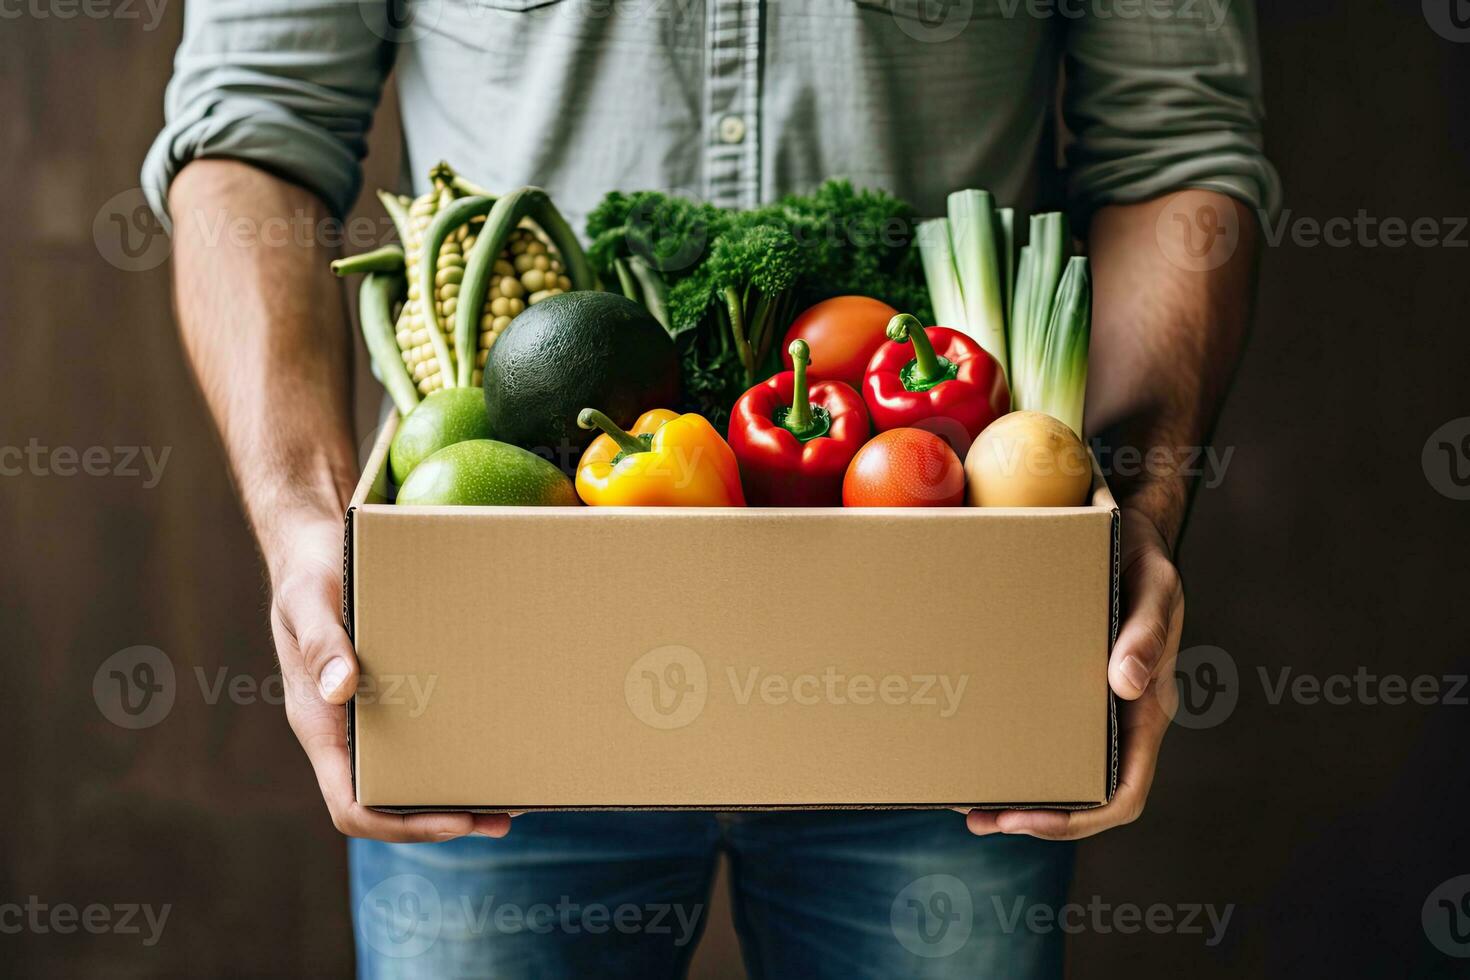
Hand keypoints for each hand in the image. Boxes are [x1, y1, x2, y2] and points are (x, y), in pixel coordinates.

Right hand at [268, 517, 512, 841]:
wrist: (318, 548)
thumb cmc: (309, 574)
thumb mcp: (308, 601)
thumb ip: (321, 643)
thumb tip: (342, 689)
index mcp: (320, 727)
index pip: (351, 805)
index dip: (399, 825)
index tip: (452, 819)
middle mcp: (347, 733)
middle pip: (392, 803)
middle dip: (444, 817)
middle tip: (504, 816)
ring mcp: (372, 718)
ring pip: (414, 775)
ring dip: (460, 791)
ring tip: (516, 797)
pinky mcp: (398, 694)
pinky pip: (429, 735)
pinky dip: (463, 747)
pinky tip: (501, 740)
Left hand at [962, 507, 1183, 838]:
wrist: (1124, 530)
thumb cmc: (1143, 559)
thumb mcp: (1155, 587)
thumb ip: (1147, 633)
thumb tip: (1126, 683)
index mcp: (1147, 710)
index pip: (1123, 793)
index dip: (1079, 819)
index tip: (1029, 818)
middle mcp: (1119, 719)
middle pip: (1082, 796)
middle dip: (1032, 816)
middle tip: (977, 815)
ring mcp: (1091, 705)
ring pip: (1056, 769)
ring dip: (1014, 790)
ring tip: (963, 795)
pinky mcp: (1063, 684)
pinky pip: (1038, 729)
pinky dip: (1006, 745)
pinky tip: (971, 739)